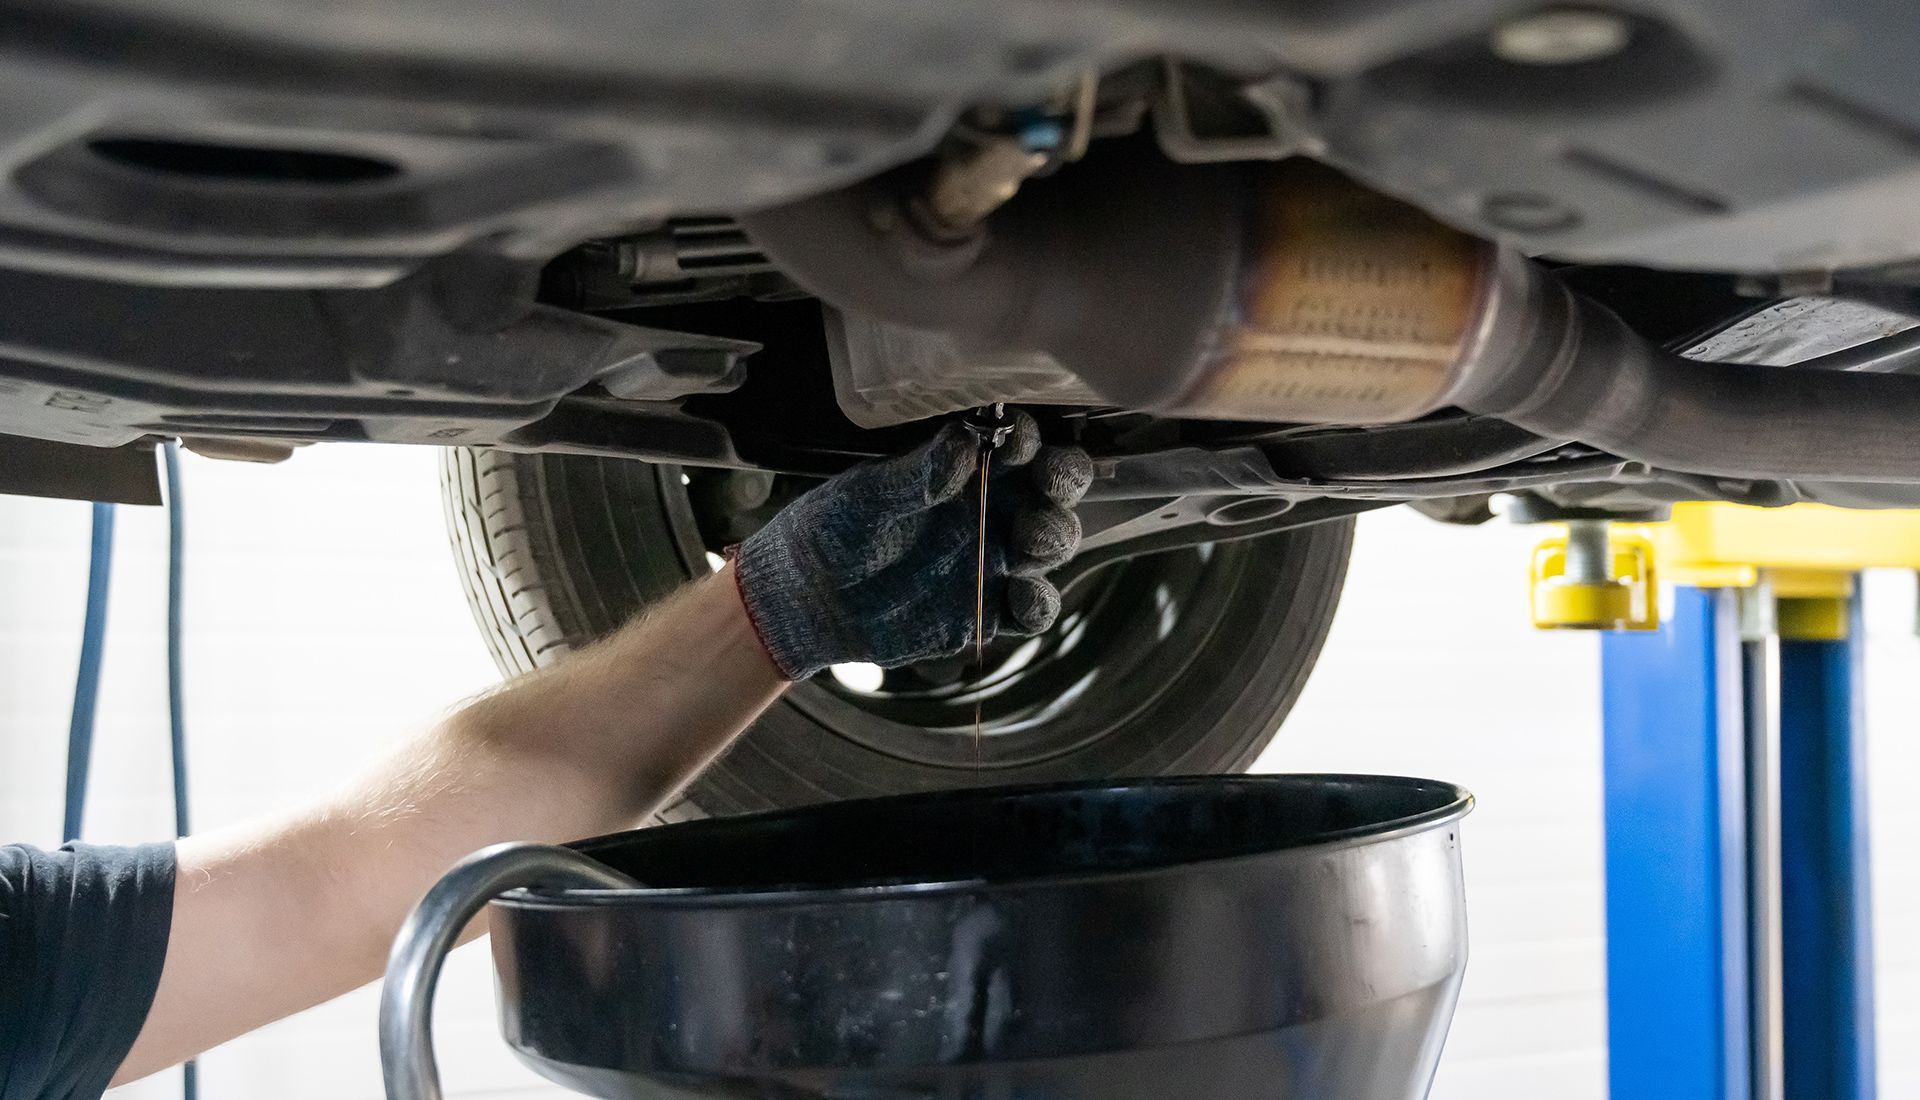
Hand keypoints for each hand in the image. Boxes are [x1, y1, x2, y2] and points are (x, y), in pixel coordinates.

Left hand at [732, 411, 1092, 679]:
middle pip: (1051, 489)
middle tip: (1051, 483)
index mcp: (961, 470)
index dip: (1027, 438)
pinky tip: (1022, 596)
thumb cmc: (829, 532)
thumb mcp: (866, 497)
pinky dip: (1039, 604)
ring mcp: (991, 562)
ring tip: (1032, 541)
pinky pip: (1031, 610)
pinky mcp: (985, 611)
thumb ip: (916, 474)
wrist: (803, 602)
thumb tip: (965, 443)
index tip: (1019, 439)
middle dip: (1063, 481)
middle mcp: (987, 510)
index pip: (1015, 444)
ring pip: (1050, 544)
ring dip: (1055, 537)